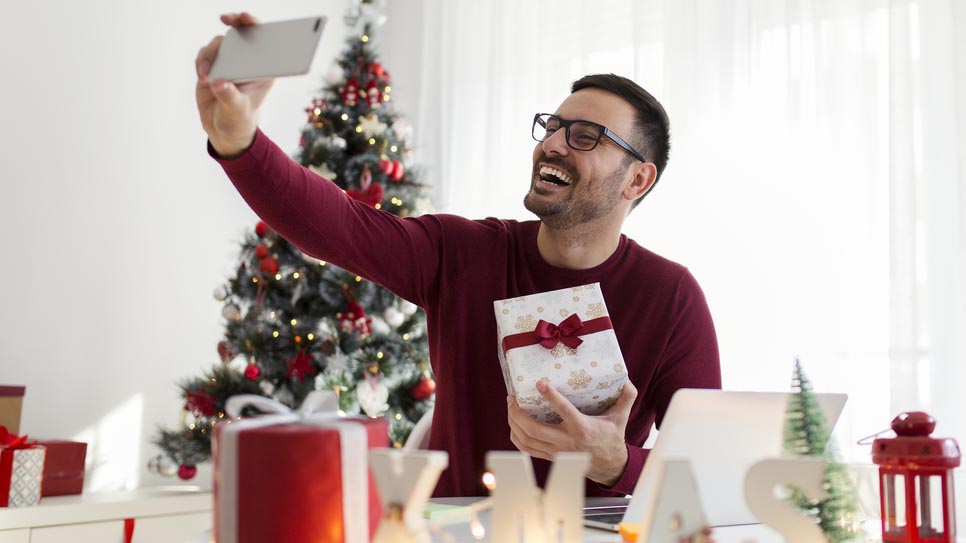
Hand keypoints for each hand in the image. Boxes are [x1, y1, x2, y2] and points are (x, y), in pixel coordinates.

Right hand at [196, 12, 273, 156]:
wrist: (223, 129)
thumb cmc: (238, 120)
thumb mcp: (237, 110)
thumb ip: (229, 96)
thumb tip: (219, 82)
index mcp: (262, 69)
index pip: (263, 41)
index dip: (255, 25)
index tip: (246, 18)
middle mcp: (246, 62)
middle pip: (241, 33)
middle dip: (234, 22)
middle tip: (226, 18)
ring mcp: (229, 62)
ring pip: (218, 44)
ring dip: (210, 55)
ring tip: (206, 76)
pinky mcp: (213, 66)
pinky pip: (204, 55)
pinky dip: (201, 62)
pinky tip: (203, 77)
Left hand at [507, 378, 637, 486]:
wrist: (609, 466)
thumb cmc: (612, 437)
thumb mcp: (621, 417)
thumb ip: (626, 397)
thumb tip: (626, 378)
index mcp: (582, 428)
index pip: (564, 411)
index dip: (550, 396)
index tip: (539, 383)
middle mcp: (566, 441)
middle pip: (534, 429)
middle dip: (517, 412)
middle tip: (512, 397)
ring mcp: (556, 451)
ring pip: (527, 439)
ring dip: (513, 423)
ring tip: (511, 407)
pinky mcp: (550, 457)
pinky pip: (527, 449)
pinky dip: (516, 437)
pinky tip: (514, 424)